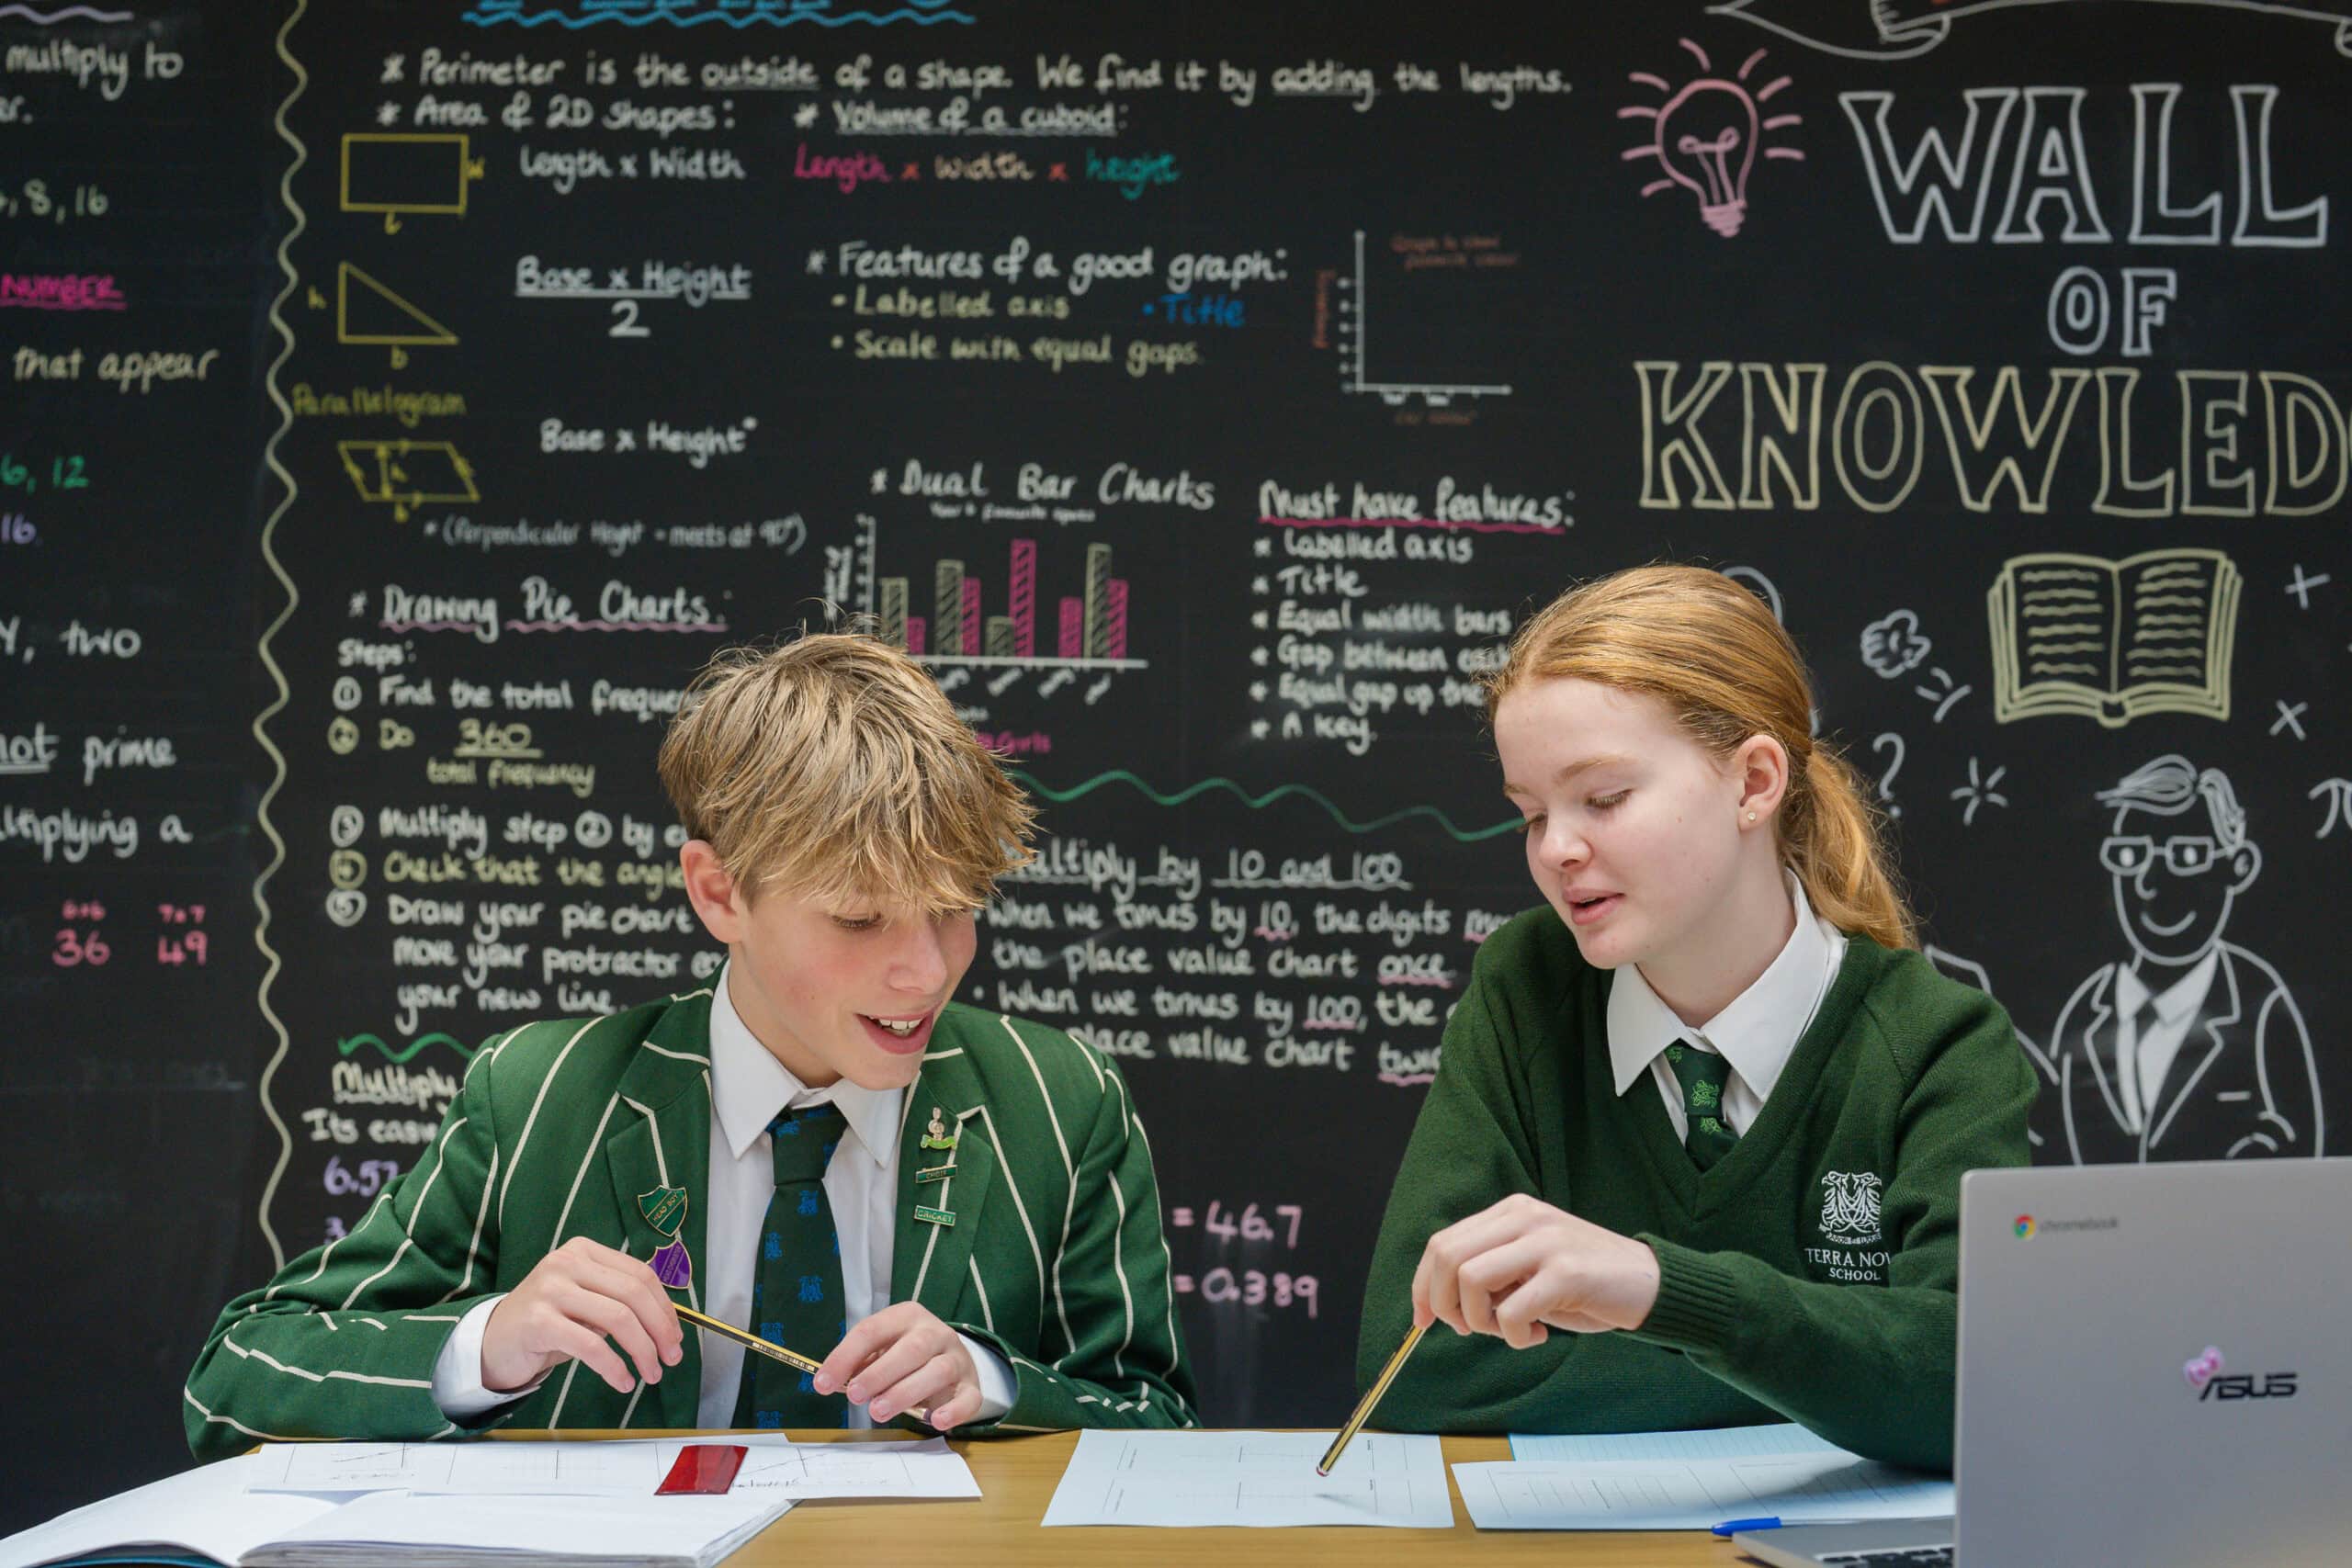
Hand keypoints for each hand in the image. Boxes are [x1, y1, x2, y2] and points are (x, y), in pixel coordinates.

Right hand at [480, 1237, 683, 1394]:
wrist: (493, 1341)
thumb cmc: (547, 1322)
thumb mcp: (584, 1301)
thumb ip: (618, 1301)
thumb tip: (668, 1326)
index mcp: (583, 1251)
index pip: (639, 1274)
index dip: (665, 1307)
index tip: (676, 1336)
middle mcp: (567, 1263)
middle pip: (633, 1294)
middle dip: (660, 1329)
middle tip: (671, 1358)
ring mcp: (550, 1290)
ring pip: (618, 1319)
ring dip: (643, 1351)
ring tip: (651, 1374)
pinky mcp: (538, 1321)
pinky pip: (591, 1345)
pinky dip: (615, 1367)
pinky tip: (623, 1381)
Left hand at [813, 1302, 979, 1428]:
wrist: (952, 1359)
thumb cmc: (905, 1356)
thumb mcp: (881, 1350)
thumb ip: (859, 1364)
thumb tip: (828, 1382)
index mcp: (906, 1317)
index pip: (872, 1331)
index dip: (845, 1357)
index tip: (822, 1383)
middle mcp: (935, 1333)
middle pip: (911, 1349)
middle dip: (879, 1373)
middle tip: (855, 1396)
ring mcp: (957, 1359)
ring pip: (937, 1371)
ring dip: (906, 1392)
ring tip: (878, 1411)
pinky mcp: (971, 1386)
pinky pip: (967, 1398)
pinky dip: (953, 1411)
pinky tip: (936, 1421)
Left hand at [1412, 1194, 1662, 1347]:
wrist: (1648, 1285)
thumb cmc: (1585, 1283)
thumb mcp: (1530, 1266)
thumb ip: (1492, 1270)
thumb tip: (1439, 1303)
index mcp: (1511, 1212)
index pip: (1443, 1243)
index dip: (1423, 1285)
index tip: (1422, 1319)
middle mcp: (1524, 1217)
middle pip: (1447, 1258)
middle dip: (1445, 1305)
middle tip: (1470, 1330)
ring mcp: (1545, 1242)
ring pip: (1471, 1281)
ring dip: (1481, 1322)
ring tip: (1512, 1331)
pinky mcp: (1566, 1272)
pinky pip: (1511, 1312)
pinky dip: (1515, 1337)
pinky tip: (1539, 1335)